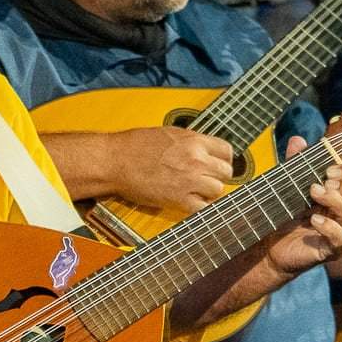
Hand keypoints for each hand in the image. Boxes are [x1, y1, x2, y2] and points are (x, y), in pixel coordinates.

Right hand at [94, 126, 234, 212]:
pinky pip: (202, 208)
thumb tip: (205, 150)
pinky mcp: (178, 198)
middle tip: (206, 179)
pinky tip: (190, 202)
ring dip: (209, 192)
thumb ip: (191, 142)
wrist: (115, 160)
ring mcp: (189, 179)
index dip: (223, 159)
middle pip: (226, 172)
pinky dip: (199, 208)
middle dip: (218, 176)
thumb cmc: (135, 145)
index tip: (217, 164)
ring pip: (218, 190)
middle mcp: (196, 159)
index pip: (227, 150)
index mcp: (194, 140)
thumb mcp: (169, 134)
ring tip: (196, 191)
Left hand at [264, 135, 341, 274]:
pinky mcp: (331, 251)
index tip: (329, 169)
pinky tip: (313, 219)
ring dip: (334, 199)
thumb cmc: (286, 215)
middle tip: (326, 181)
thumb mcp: (291, 185)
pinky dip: (329, 226)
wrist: (271, 247)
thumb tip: (297, 139)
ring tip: (313, 192)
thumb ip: (296, 163)